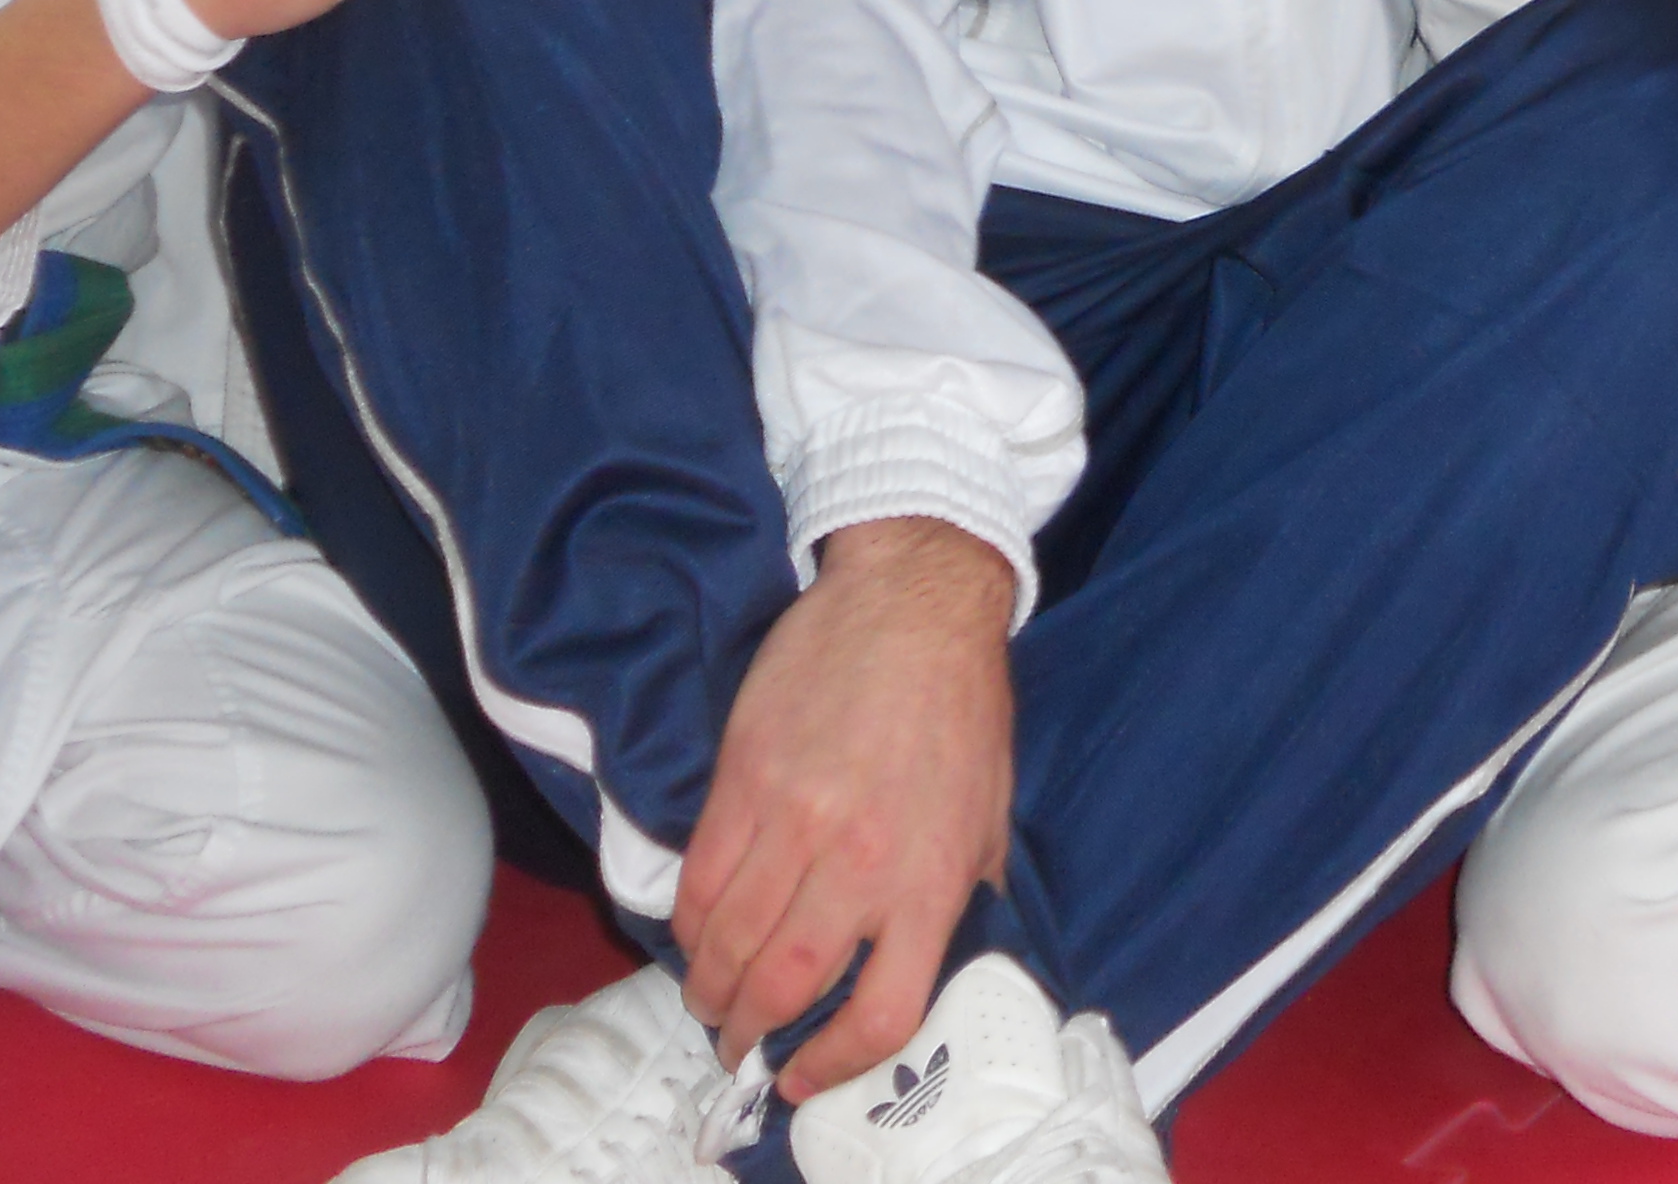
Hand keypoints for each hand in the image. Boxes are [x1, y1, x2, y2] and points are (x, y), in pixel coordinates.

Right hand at [677, 520, 1019, 1099]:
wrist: (912, 601)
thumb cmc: (961, 706)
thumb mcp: (989, 813)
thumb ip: (959, 893)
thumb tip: (932, 960)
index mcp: (931, 878)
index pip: (883, 1012)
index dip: (837, 1060)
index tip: (805, 1076)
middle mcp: (860, 862)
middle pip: (786, 985)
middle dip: (750, 1031)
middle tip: (738, 1043)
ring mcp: (795, 820)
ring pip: (729, 939)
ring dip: (709, 984)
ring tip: (710, 998)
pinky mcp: (744, 778)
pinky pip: (700, 877)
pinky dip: (688, 921)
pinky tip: (695, 931)